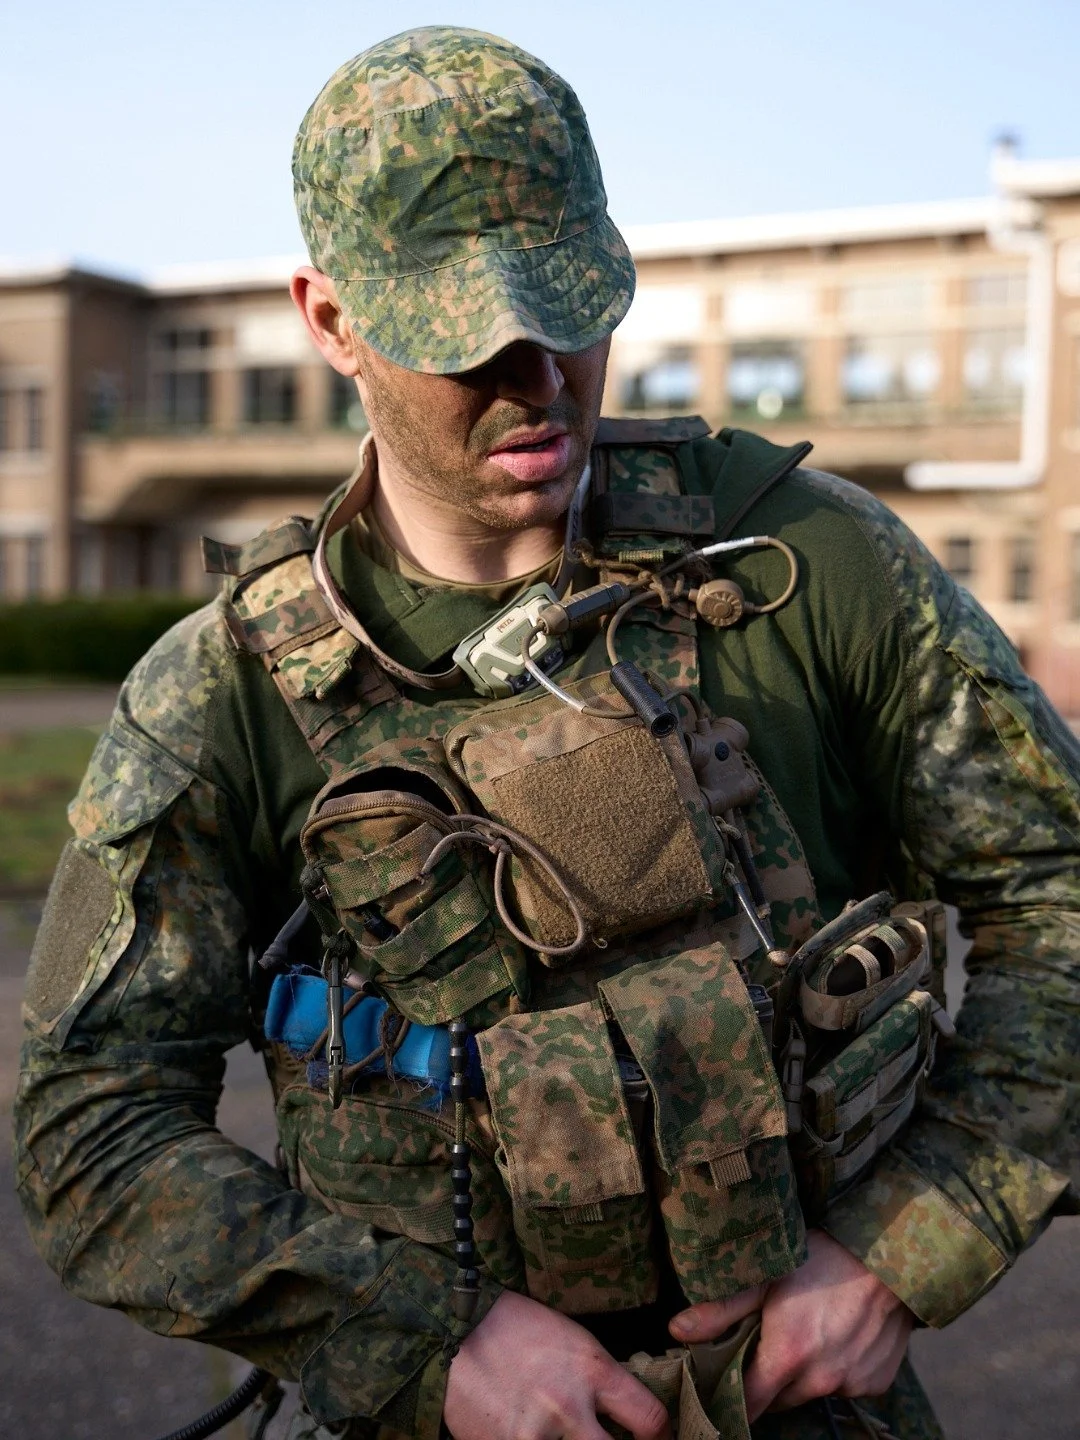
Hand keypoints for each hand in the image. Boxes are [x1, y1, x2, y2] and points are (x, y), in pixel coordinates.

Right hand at [444, 1289, 671, 1439]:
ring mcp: (535, 1434)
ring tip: (568, 1435)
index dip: (660, 1438)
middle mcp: (567, 1404)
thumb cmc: (517, 1329)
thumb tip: (626, 1418)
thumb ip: (601, 1381)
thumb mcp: (572, 1341)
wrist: (454, 1331)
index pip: (649, 1419)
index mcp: (591, 1369)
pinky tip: (530, 1434)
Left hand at [667, 1230, 913, 1420]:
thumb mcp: (766, 1275)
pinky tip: (837, 1334)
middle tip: (765, 1342)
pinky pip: (844, 1386)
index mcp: (787, 1357)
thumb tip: (676, 1331)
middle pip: (778, 1401)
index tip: (721, 1388)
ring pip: (810, 1393)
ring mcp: (851, 1385)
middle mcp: (820, 1381)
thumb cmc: (823, 1258)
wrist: (892, 1256)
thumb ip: (721, 1309)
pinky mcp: (875, 1383)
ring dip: (801, 1375)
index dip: (730, 1399)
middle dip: (767, 1380)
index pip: (747, 1405)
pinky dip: (835, 1369)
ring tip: (804, 1331)